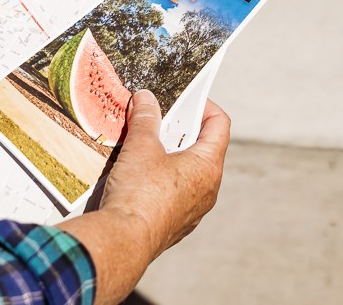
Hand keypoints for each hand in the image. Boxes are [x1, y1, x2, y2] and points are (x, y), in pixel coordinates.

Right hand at [59, 91, 228, 304]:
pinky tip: (138, 176)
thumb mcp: (140, 146)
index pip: (219, 124)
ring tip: (143, 146)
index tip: (183, 100)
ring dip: (169, 156)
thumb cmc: (139, 194)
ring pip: (188, 173)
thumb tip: (146, 99)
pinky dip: (162, 180)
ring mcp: (193, 210)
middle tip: (156, 120)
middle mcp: (208, 189)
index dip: (203, 106)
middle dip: (179, 130)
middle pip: (203, 148)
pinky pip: (175, 195)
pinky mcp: (176, 225)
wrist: (123, 242)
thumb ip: (146, 118)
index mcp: (208, 166)